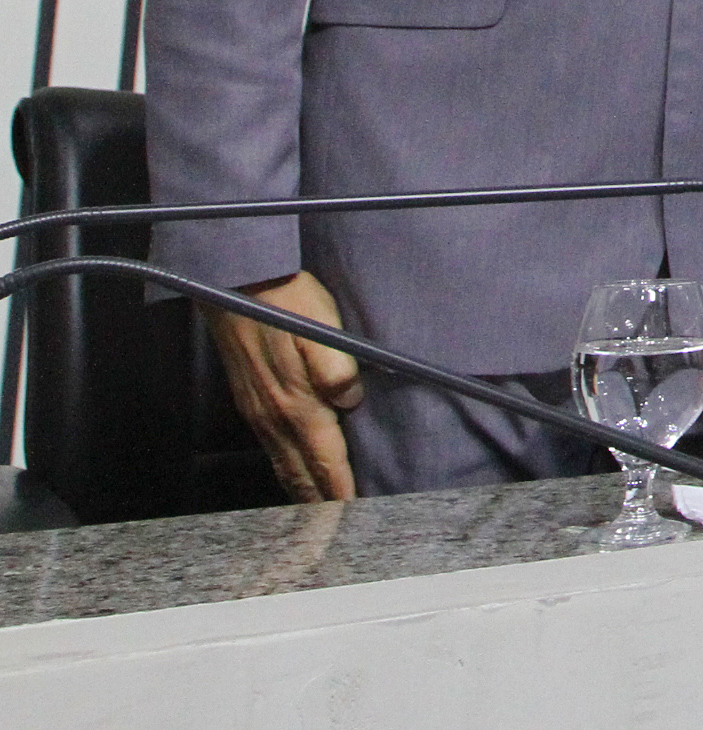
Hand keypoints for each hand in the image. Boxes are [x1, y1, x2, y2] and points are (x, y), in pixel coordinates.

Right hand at [210, 271, 362, 503]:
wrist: (236, 284)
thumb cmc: (286, 302)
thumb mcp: (324, 329)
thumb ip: (338, 369)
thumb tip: (350, 399)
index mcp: (297, 401)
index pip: (325, 458)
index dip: (340, 490)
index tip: (350, 518)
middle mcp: (274, 414)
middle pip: (301, 472)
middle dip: (318, 505)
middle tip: (332, 533)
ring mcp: (258, 409)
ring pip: (284, 463)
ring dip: (301, 491)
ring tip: (316, 516)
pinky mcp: (250, 399)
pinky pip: (271, 447)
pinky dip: (285, 469)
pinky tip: (292, 472)